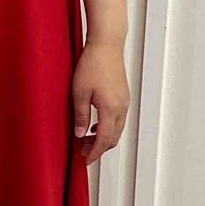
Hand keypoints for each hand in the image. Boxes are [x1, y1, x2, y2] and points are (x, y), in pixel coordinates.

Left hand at [71, 39, 129, 165]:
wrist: (107, 45)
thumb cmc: (92, 65)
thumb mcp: (79, 93)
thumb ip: (81, 116)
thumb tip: (80, 135)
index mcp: (111, 110)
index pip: (104, 140)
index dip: (94, 153)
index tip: (85, 161)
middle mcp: (121, 108)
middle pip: (113, 138)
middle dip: (99, 148)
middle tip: (83, 151)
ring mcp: (124, 102)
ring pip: (117, 129)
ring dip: (104, 138)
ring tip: (86, 139)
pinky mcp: (123, 95)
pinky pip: (118, 119)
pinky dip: (108, 127)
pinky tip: (95, 125)